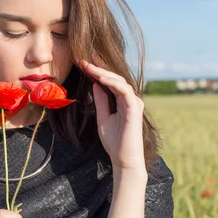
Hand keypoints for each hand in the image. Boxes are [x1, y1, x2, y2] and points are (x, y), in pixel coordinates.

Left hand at [79, 52, 145, 170]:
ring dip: (103, 72)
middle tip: (84, 58)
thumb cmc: (114, 141)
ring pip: (119, 80)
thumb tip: (95, 84)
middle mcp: (130, 99)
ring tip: (89, 66)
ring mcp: (134, 102)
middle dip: (99, 67)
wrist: (123, 158)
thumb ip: (101, 101)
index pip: (110, 81)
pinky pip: (123, 90)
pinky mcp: (134, 108)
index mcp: (122, 100)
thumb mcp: (103, 118)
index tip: (83, 63)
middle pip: (114, 77)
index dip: (97, 71)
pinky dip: (112, 82)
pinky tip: (100, 78)